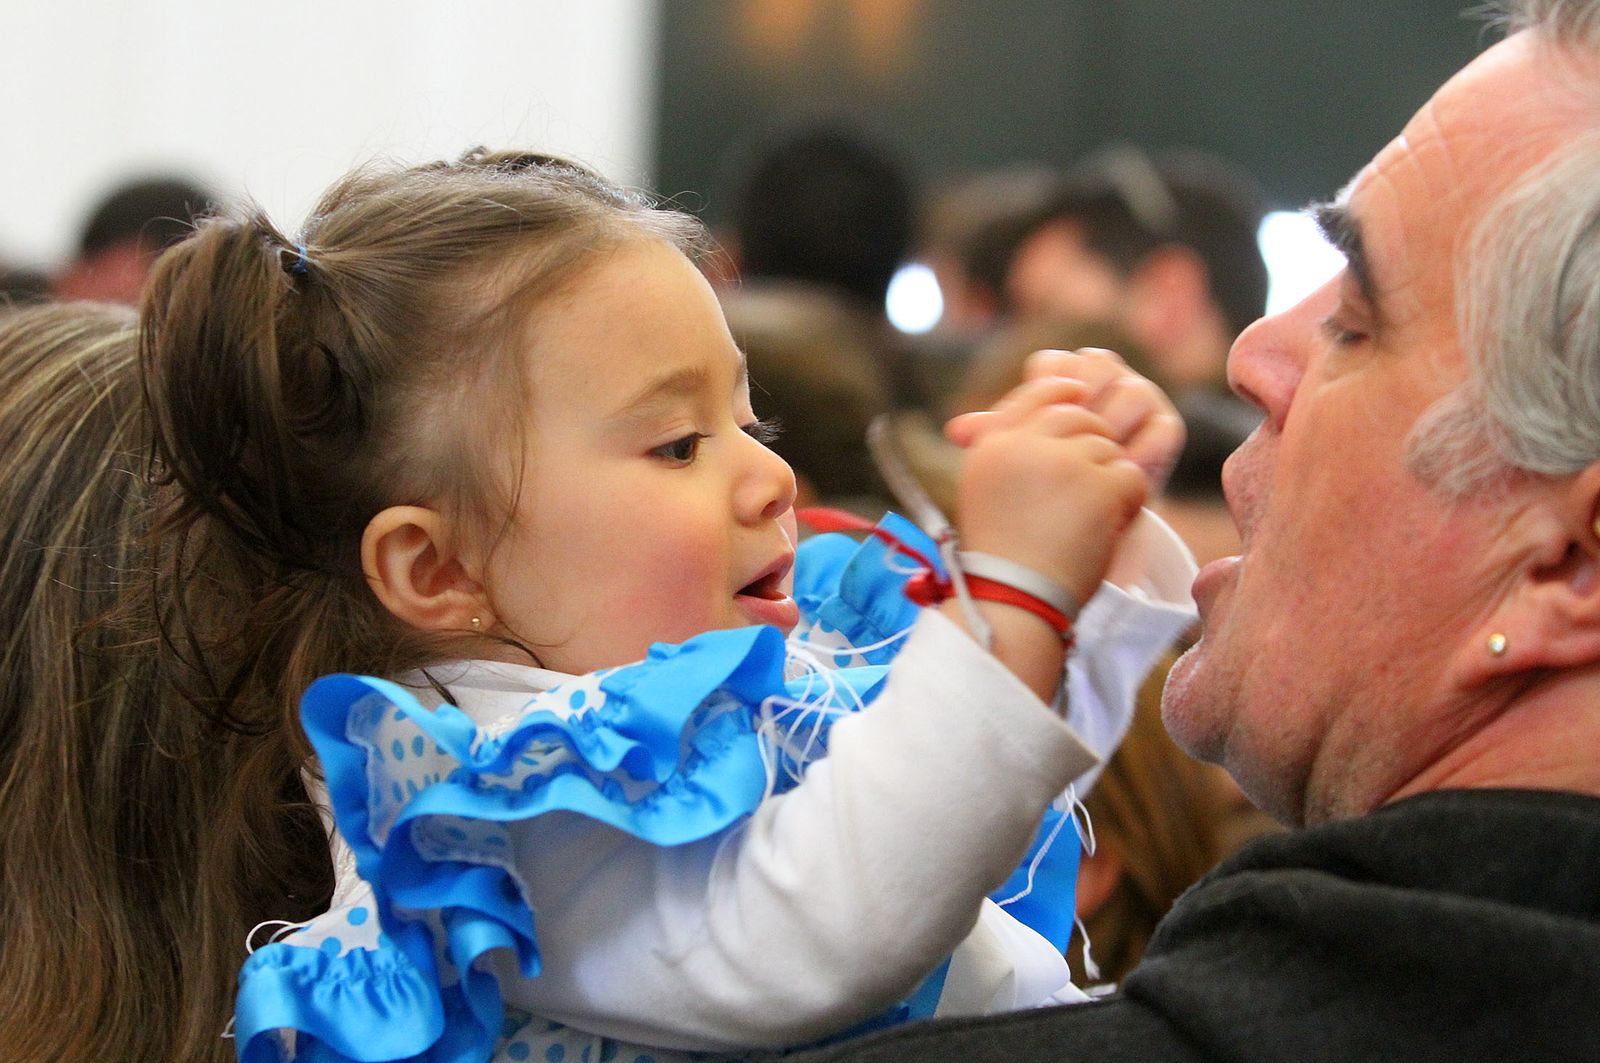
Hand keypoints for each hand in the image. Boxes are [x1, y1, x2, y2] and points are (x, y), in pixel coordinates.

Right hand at [947, 372, 1148, 608]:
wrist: (1015, 599)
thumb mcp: (989, 487)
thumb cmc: (1003, 553)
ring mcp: (1061, 462)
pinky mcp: (1096, 486)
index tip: (1083, 399)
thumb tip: (1052, 381)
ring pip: (1108, 447)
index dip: (1067, 394)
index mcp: (993, 443)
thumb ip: (1016, 442)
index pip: (1040, 392)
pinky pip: (1131, 474)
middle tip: (1084, 493)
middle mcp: (1023, 444)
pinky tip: (1107, 527)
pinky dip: (1128, 502)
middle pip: (1080, 417)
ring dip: (1108, 482)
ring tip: (1087, 521)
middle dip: (1090, 448)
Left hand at [948, 348, 1184, 493]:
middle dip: (1083, 403)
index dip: (1045, 391)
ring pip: (1131, 392)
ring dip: (1112, 426)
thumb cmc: (1049, 483)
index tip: (1038, 425)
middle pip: (1096, 365)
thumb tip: (955, 431)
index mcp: (1062, 377)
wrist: (1090, 527)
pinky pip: (1160, 428)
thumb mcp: (1022, 458)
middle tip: (1067, 438)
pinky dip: (1140, 452)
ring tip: (1094, 460)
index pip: (1053, 364)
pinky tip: (1122, 474)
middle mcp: (1102, 379)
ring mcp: (1139, 398)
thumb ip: (993, 438)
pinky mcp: (1166, 426)